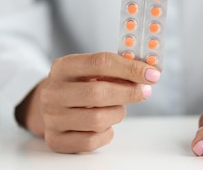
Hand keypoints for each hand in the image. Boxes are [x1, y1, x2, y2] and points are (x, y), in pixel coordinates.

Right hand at [15, 52, 160, 152]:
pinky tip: (104, 125)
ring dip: (117, 114)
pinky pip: (92, 140)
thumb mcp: (91, 71)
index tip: (152, 74)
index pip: (100, 63)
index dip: (130, 68)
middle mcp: (52, 92)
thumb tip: (149, 73)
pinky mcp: (56, 140)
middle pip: (98, 93)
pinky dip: (106, 133)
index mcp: (62, 67)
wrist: (50, 106)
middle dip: (128, 93)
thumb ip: (116, 69)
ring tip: (117, 108)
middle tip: (144, 92)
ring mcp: (52, 118)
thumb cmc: (79, 86)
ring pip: (98, 119)